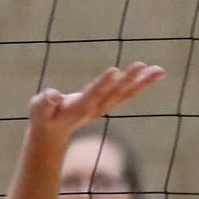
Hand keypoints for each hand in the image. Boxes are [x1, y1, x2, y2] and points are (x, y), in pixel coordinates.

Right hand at [28, 61, 164, 140]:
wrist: (53, 132)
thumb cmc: (44, 116)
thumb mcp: (39, 109)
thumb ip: (44, 103)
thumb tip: (52, 95)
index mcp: (78, 108)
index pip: (93, 94)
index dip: (104, 84)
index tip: (115, 72)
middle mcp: (95, 108)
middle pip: (115, 94)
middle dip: (129, 80)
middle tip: (142, 66)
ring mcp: (103, 107)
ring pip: (126, 94)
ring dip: (142, 82)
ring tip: (159, 70)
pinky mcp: (107, 103)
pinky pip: (127, 94)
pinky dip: (140, 84)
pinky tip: (151, 73)